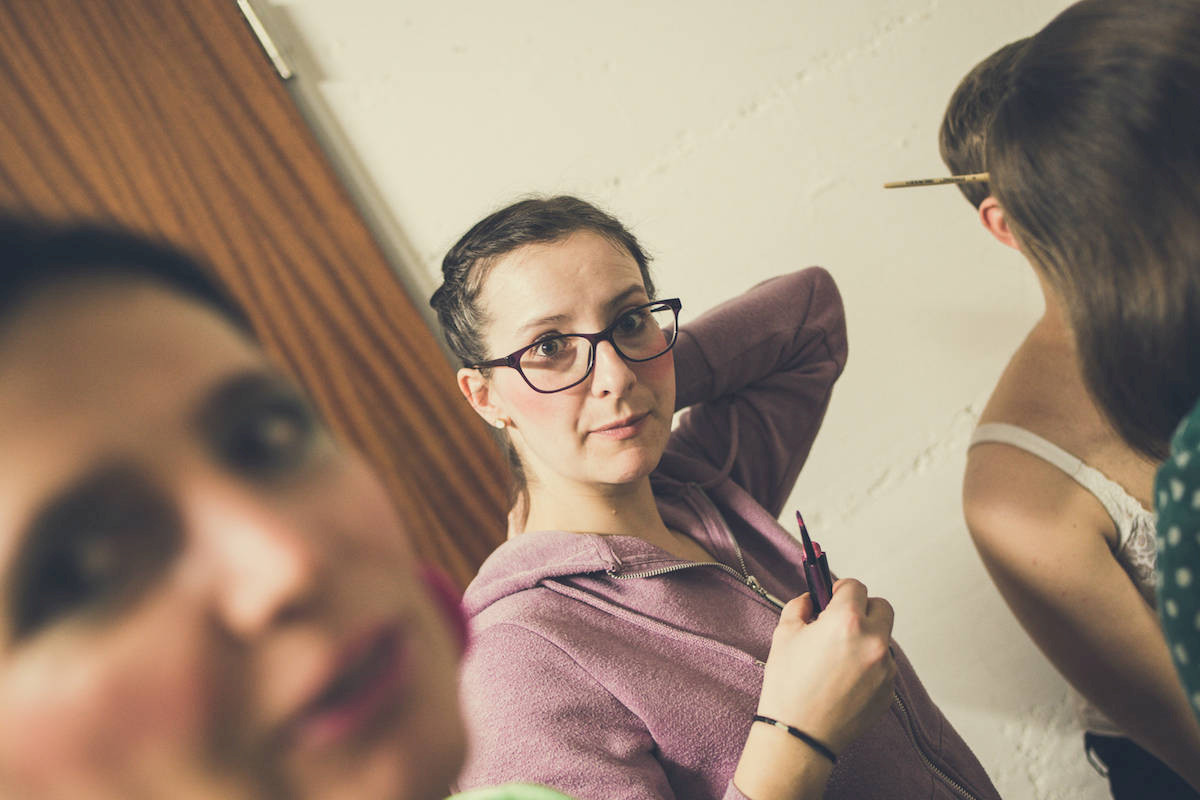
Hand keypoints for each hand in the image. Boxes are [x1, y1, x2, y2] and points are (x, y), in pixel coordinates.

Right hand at [756, 578, 895, 754]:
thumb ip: (800, 606)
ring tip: (840, 658)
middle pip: (882, 607)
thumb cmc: (788, 686)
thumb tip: (812, 599)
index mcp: (847, 621)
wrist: (799, 734)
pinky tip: (845, 680)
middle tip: (842, 621)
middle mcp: (873, 641)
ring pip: (883, 639)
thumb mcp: (785, 634)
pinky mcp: (889, 691)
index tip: (833, 595)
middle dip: (863, 608)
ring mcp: (885, 668)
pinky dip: (869, 666)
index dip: (841, 588)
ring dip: (867, 639)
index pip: (856, 587)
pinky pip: (883, 667)